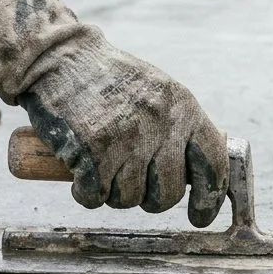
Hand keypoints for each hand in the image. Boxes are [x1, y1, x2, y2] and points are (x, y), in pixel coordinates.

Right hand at [18, 27, 227, 226]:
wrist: (60, 57)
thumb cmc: (108, 78)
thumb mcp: (157, 91)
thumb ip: (179, 126)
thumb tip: (202, 166)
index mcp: (183, 108)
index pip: (213, 163)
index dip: (210, 198)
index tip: (199, 216)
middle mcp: (160, 125)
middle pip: (168, 194)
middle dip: (151, 199)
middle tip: (133, 185)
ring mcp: (127, 140)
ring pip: (128, 199)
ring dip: (113, 193)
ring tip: (102, 167)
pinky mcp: (93, 152)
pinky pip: (94, 197)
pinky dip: (84, 192)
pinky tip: (79, 173)